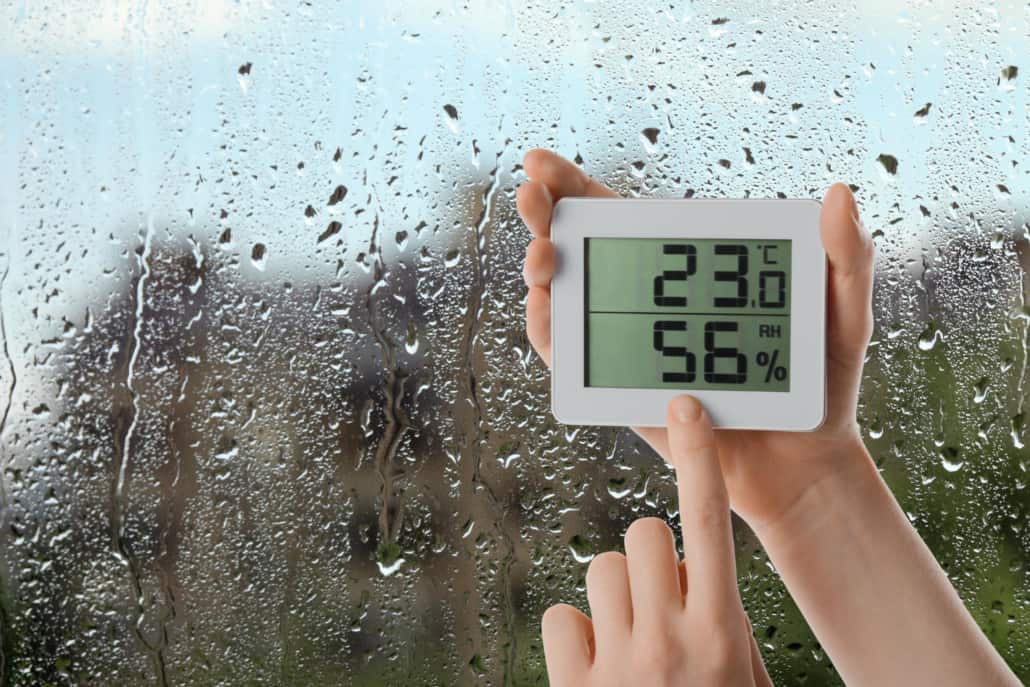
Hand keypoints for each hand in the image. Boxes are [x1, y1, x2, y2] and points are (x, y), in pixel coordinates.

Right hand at [517, 149, 874, 530]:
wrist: (804, 464)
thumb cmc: (823, 385)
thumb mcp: (844, 312)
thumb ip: (845, 255)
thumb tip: (839, 195)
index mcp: (692, 271)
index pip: (626, 218)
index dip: (577, 187)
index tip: (541, 162)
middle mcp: (650, 301)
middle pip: (582, 247)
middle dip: (545, 215)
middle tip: (531, 195)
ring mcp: (630, 343)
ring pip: (565, 297)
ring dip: (540, 271)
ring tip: (542, 256)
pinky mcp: (620, 387)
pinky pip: (571, 357)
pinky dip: (547, 330)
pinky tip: (546, 307)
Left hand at [541, 396, 772, 686]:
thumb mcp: (745, 676)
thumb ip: (726, 622)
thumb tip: (698, 574)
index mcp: (719, 634)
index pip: (708, 523)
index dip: (699, 458)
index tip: (685, 407)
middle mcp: (667, 642)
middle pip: (644, 532)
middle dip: (652, 553)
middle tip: (662, 596)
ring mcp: (616, 664)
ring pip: (602, 568)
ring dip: (617, 594)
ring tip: (634, 638)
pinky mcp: (572, 685)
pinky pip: (560, 616)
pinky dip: (577, 633)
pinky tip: (599, 661)